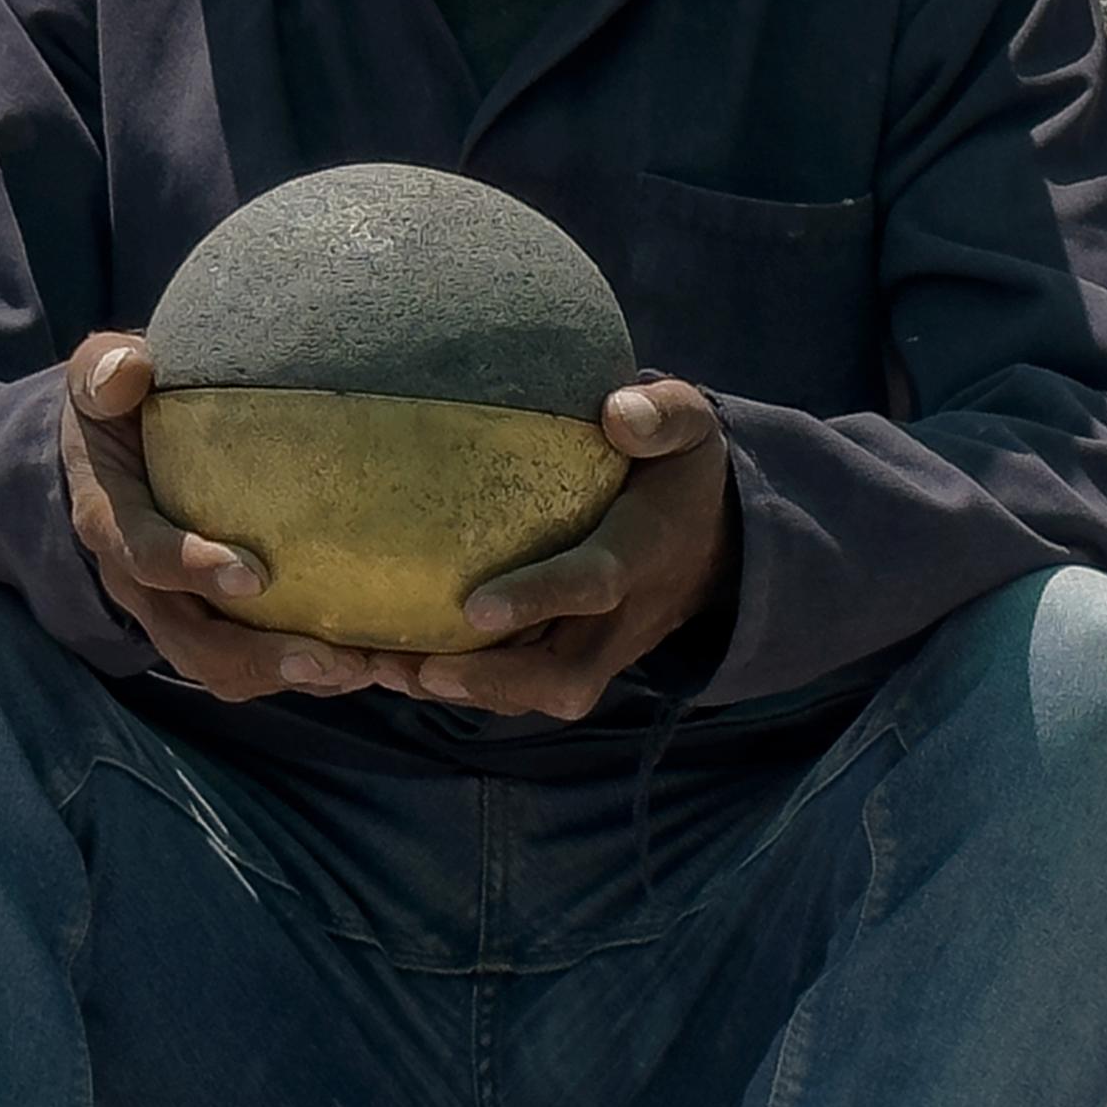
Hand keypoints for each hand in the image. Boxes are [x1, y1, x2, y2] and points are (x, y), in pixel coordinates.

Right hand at [61, 332, 391, 701]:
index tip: (251, 576)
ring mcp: (177, 611)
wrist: (109, 454)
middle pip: (191, 641)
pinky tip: (376, 660)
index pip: (142, 554)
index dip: (190, 570)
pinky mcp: (215, 622)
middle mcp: (140, 583)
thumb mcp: (98, 378)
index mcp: (110, 520)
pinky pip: (257, 661)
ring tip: (363, 669)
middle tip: (325, 659)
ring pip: (225, 667)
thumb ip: (104, 371)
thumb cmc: (118, 406)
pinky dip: (312, 669)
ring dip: (290, 676)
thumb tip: (130, 369)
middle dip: (256, 657)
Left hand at [384, 377, 731, 723]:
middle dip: (493, 681)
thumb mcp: (690, 427)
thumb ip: (662, 416)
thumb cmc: (681, 471)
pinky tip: (397, 666)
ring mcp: (600, 647)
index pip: (596, 583)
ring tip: (387, 669)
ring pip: (537, 693)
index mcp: (645, 553)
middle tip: (420, 668)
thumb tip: (615, 413)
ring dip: (466, 690)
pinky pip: (522, 688)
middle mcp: (623, 617)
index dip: (540, 599)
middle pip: (564, 676)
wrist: (718, 538)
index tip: (475, 607)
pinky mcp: (574, 657)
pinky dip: (463, 686)